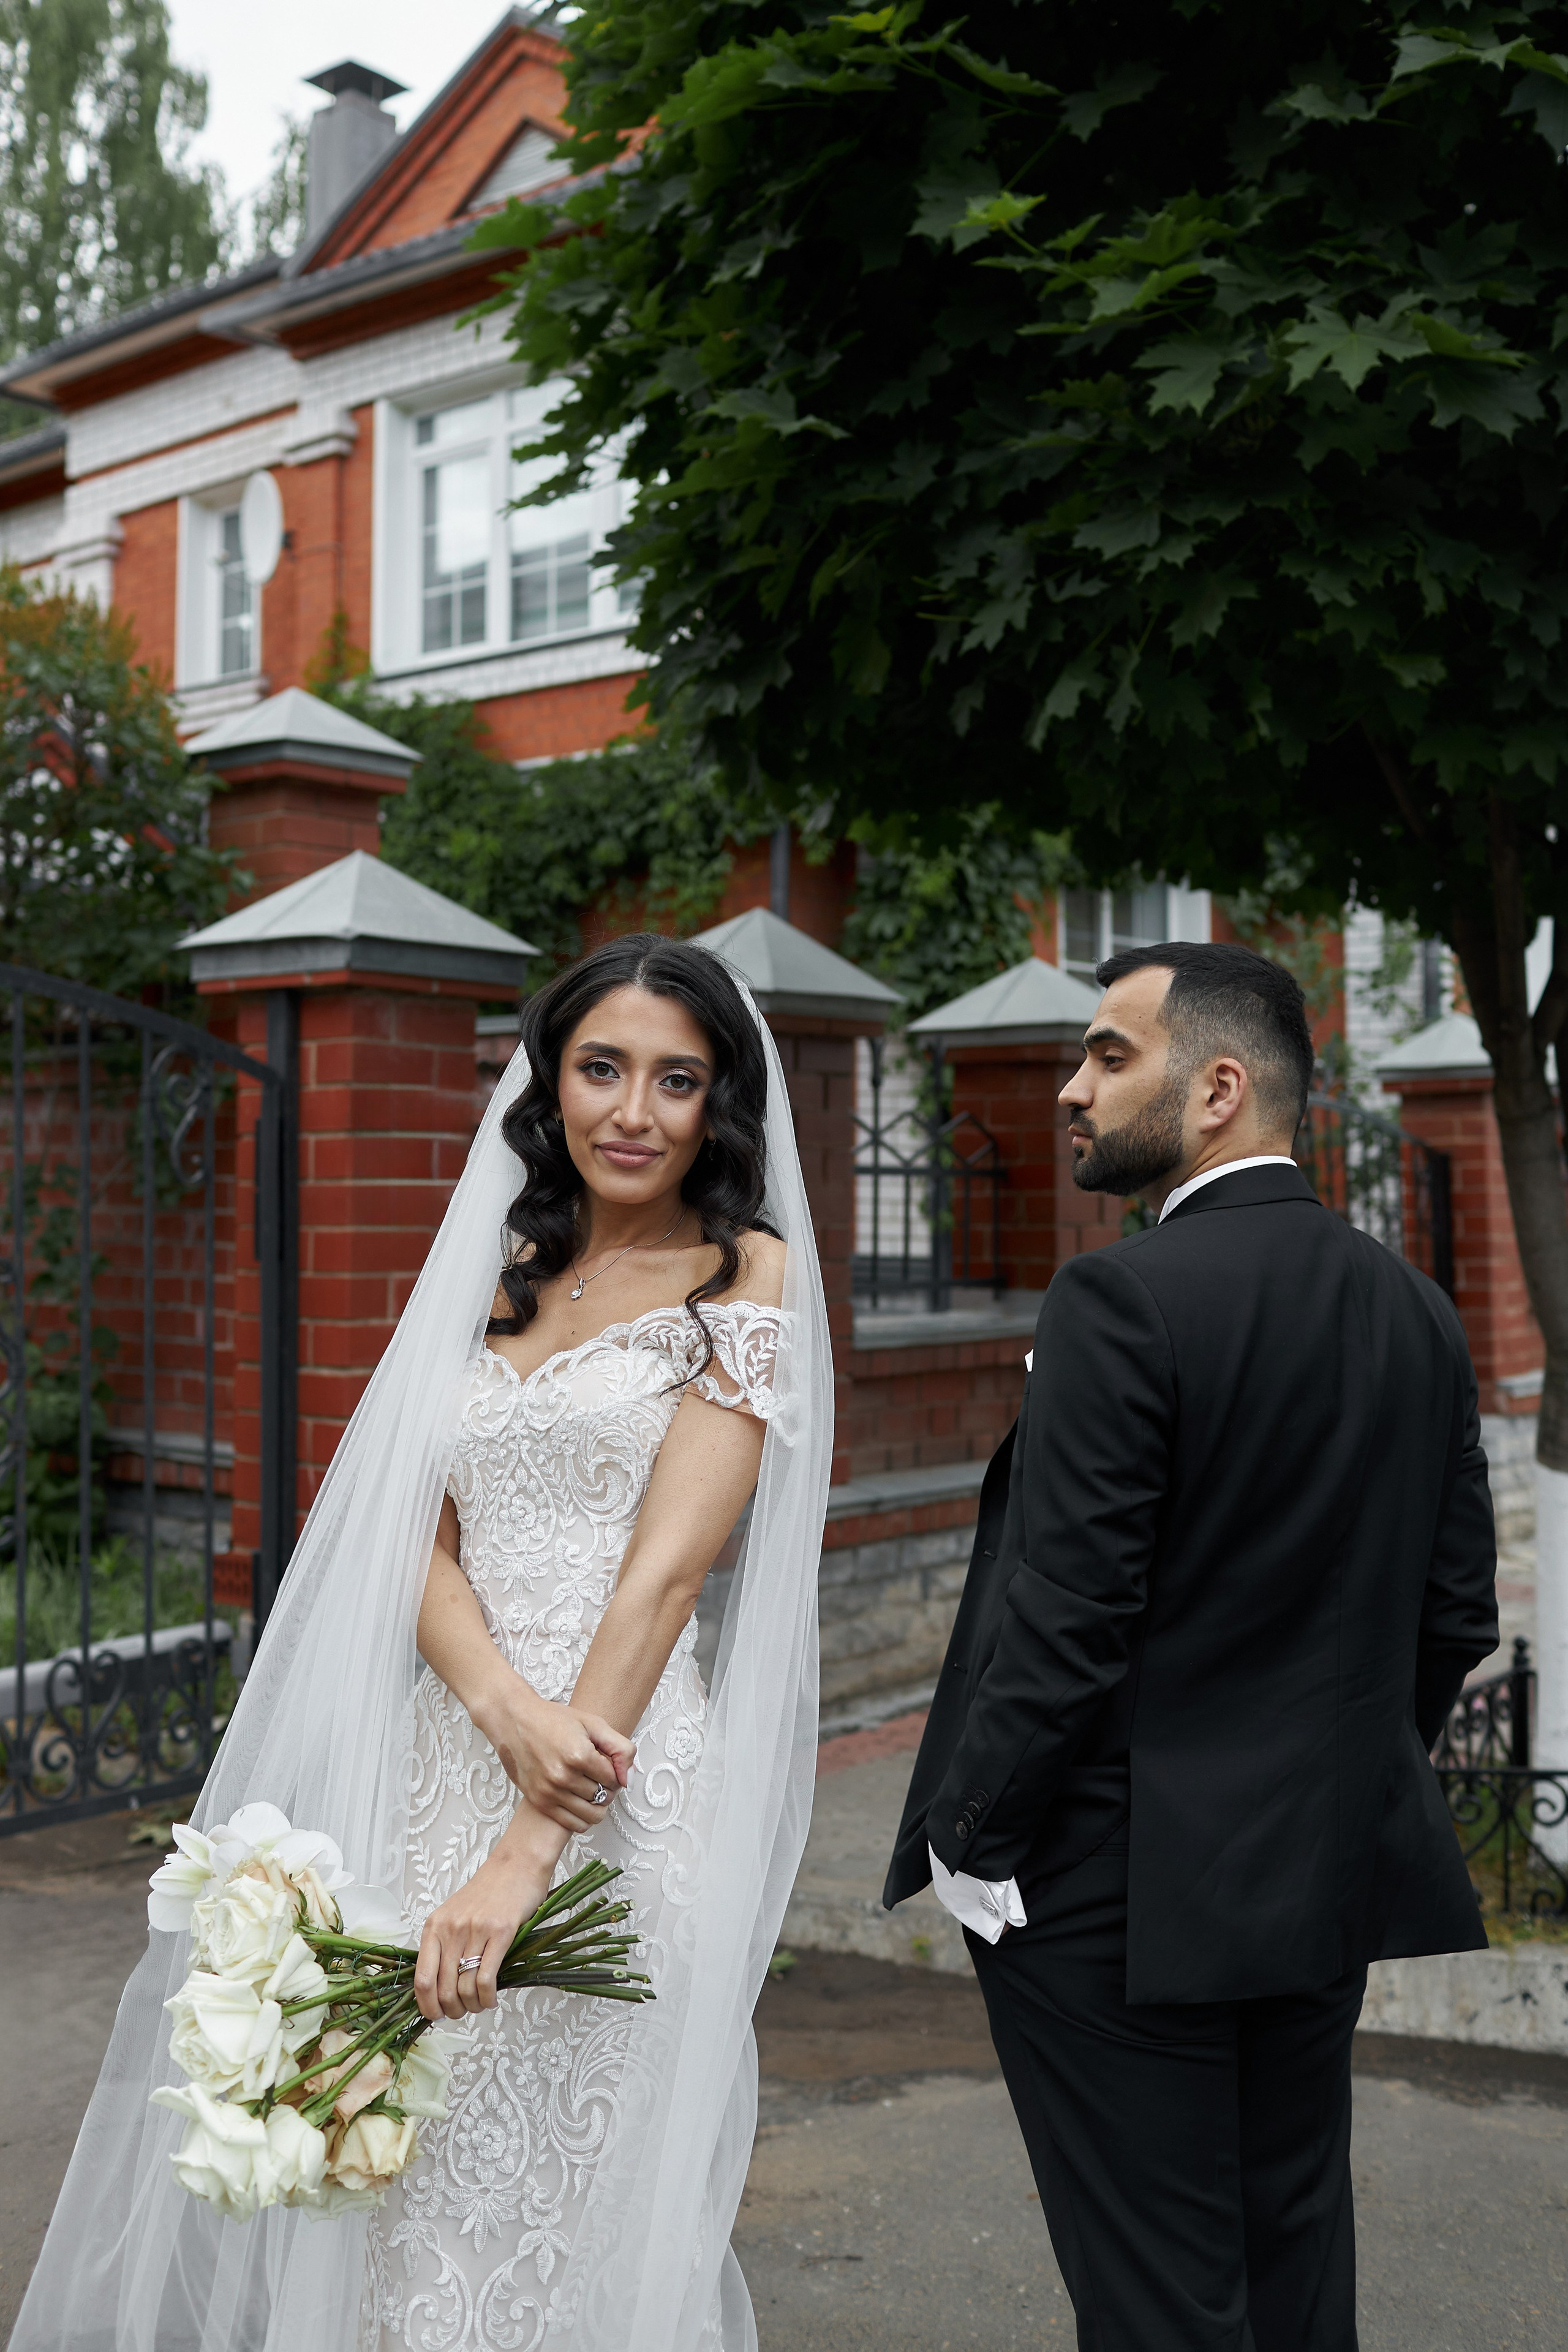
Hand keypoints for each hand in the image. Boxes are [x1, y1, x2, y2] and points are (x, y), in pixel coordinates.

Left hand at [414, 1808, 561, 2020]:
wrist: (517, 1864)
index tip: (436, 2015)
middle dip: (452, 2010)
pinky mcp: (501, 1932)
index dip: (427, 2006)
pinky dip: (487, 1996)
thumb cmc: (487, 1892)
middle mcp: (451, 1929)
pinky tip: (492, 1998)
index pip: (421, 1979)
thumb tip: (440, 1988)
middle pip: (443, 1989)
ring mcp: (475, 1930)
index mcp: (434, 1926)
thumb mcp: (454, 1915)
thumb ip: (444, 1945)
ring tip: (480, 2005)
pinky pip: (486, 1978)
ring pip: (464, 1987)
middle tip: (463, 2011)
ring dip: (472, 2006)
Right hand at [472, 1673, 635, 1830]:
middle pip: (604, 1797)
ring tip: (591, 1787)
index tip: (607, 1764)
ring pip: (592, 1815)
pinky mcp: (540, 1802)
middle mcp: (563, 1777)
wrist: (516, 1723)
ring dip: (597, 1804)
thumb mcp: (593, 1724)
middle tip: (599, 1775)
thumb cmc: (554, 1721)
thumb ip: (620, 1748)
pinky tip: (581, 1801)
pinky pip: (573, 1824)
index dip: (616, 1772)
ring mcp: (549, 1792)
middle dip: (607, 1787)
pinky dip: (584, 1817)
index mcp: (579, 1755)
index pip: (614, 1779)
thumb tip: (628, 1778)